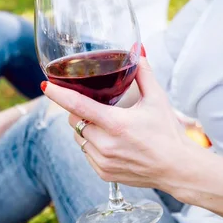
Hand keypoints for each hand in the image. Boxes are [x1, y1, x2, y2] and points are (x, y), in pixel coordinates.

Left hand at [43, 57, 197, 190]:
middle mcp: (105, 144)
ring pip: (79, 138)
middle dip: (79, 111)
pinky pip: (86, 153)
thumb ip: (144, 73)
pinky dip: (92, 144)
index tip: (45, 84)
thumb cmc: (168, 133)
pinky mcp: (103, 173)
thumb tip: (137, 49)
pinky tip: (110, 141)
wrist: (177, 168)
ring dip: (85, 128)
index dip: (58, 94)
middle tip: (95, 106)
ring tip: (105, 124)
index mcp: (116, 124)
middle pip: (75, 121)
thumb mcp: (157, 99)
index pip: (77, 106)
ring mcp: (103, 161)